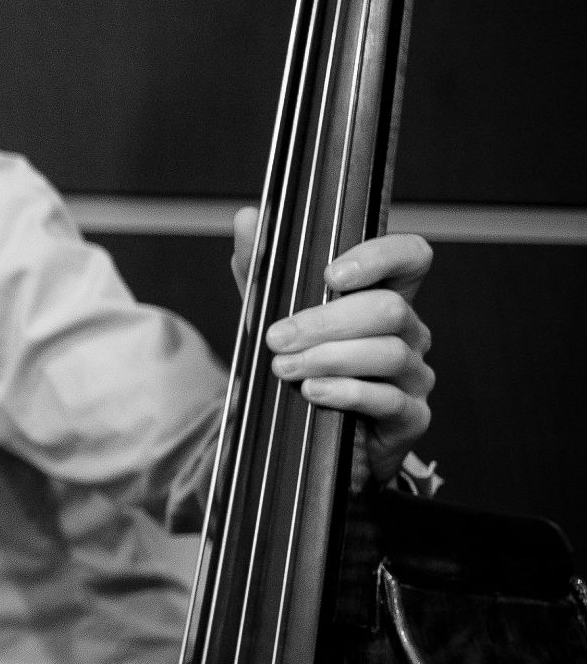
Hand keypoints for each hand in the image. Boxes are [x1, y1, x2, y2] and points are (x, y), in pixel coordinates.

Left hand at [233, 208, 434, 484]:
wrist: (303, 446)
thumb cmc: (299, 371)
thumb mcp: (272, 317)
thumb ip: (261, 270)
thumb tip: (248, 218)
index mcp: (382, 299)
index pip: (411, 258)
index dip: (381, 257)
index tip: (331, 274)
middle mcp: (409, 333)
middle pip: (387, 309)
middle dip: (325, 321)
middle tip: (277, 338)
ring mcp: (414, 376)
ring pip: (387, 352)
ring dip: (328, 357)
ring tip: (284, 368)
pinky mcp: (410, 418)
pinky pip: (388, 399)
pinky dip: (345, 392)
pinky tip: (313, 392)